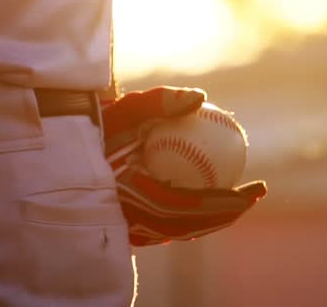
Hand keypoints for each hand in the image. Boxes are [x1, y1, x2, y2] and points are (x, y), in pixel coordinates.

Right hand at [102, 87, 267, 245]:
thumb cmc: (101, 126)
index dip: (222, 203)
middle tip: (254, 194)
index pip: (185, 207)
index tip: (250, 189)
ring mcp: (131, 228)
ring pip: (182, 228)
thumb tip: (200, 97)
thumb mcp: (127, 107)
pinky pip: (172, 223)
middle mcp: (130, 219)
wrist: (71, 153)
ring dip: (215, 216)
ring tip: (242, 196)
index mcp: (129, 196)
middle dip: (228, 213)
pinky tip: (215, 194)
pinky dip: (196, 213)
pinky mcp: (133, 229)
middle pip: (189, 225)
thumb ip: (161, 100)